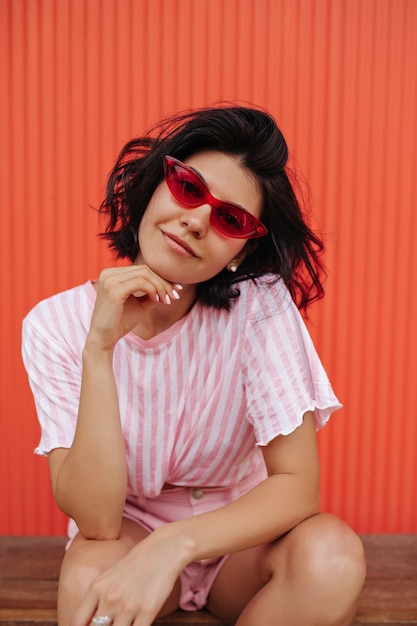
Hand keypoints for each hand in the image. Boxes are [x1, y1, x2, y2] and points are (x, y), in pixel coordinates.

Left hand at [71, 529, 188, 625]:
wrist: (163, 548)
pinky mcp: (147, 610)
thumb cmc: (136, 564)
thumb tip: (89, 622)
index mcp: (96, 588)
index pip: (77, 622)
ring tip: (125, 623)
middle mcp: (109, 598)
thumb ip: (97, 600)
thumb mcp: (110, 577)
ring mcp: (128, 605)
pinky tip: (137, 625)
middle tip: (111, 625)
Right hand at [87, 265, 181, 350]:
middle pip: (145, 269)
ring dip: (161, 287)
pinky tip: (157, 301)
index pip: (142, 269)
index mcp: (112, 274)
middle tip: (175, 296)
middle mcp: (108, 273)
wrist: (104, 339)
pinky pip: (141, 283)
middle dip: (164, 282)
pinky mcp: (113, 290)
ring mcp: (109, 280)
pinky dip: (153, 290)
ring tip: (167, 301)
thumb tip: (169, 285)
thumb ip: (152, 292)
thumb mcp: (140, 304)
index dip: (161, 278)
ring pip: (145, 274)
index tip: (176, 290)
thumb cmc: (120, 322)